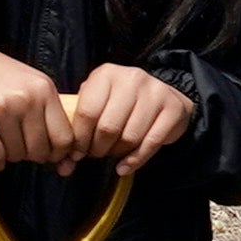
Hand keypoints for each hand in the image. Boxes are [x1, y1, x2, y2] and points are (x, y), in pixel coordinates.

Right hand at [0, 33, 75, 171]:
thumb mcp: (26, 81)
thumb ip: (44, 109)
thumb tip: (58, 151)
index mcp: (43, 88)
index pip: (65, 136)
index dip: (58, 154)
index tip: (48, 156)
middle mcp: (26, 98)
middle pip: (41, 150)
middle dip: (30, 156)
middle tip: (19, 148)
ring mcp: (2, 108)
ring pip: (16, 154)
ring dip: (9, 155)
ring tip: (0, 141)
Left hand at [67, 62, 196, 172]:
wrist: (164, 96)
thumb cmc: (122, 102)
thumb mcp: (99, 99)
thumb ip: (81, 119)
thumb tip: (67, 155)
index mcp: (106, 74)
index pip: (86, 112)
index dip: (79, 138)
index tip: (77, 152)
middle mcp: (131, 79)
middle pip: (108, 127)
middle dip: (98, 148)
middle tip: (96, 153)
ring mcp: (155, 92)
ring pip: (129, 137)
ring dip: (117, 153)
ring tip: (113, 153)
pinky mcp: (172, 109)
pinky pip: (151, 143)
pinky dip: (135, 160)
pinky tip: (125, 166)